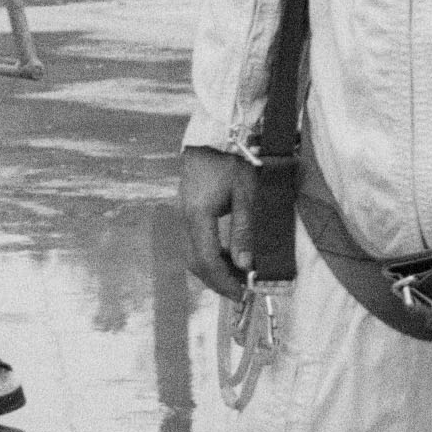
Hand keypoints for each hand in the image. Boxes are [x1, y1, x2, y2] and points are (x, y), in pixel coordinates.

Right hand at [176, 144, 257, 304]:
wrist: (212, 136)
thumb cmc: (232, 160)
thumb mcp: (246, 193)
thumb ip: (244, 229)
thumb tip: (244, 265)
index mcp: (198, 215)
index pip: (206, 260)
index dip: (223, 281)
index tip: (242, 294)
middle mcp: (186, 218)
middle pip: (196, 262)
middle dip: (217, 281)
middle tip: (241, 292)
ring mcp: (185, 214)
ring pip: (193, 254)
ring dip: (214, 270)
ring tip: (239, 277)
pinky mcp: (189, 211)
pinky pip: (196, 242)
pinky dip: (211, 256)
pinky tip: (230, 257)